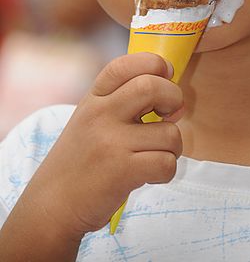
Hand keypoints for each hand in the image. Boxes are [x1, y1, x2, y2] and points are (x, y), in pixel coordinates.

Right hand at [20, 53, 183, 238]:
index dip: (154, 64)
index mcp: (94, 98)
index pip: (125, 65)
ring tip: (155, 154)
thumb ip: (124, 102)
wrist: (51, 206)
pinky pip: (166, 163)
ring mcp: (110, 143)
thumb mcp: (91, 119)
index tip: (166, 76)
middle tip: (169, 115)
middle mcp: (100, 114)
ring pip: (169, 132)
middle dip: (174, 98)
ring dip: (173, 146)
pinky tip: (150, 174)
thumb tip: (177, 102)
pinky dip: (167, 171)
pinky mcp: (122, 171)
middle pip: (152, 87)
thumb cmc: (81, 160)